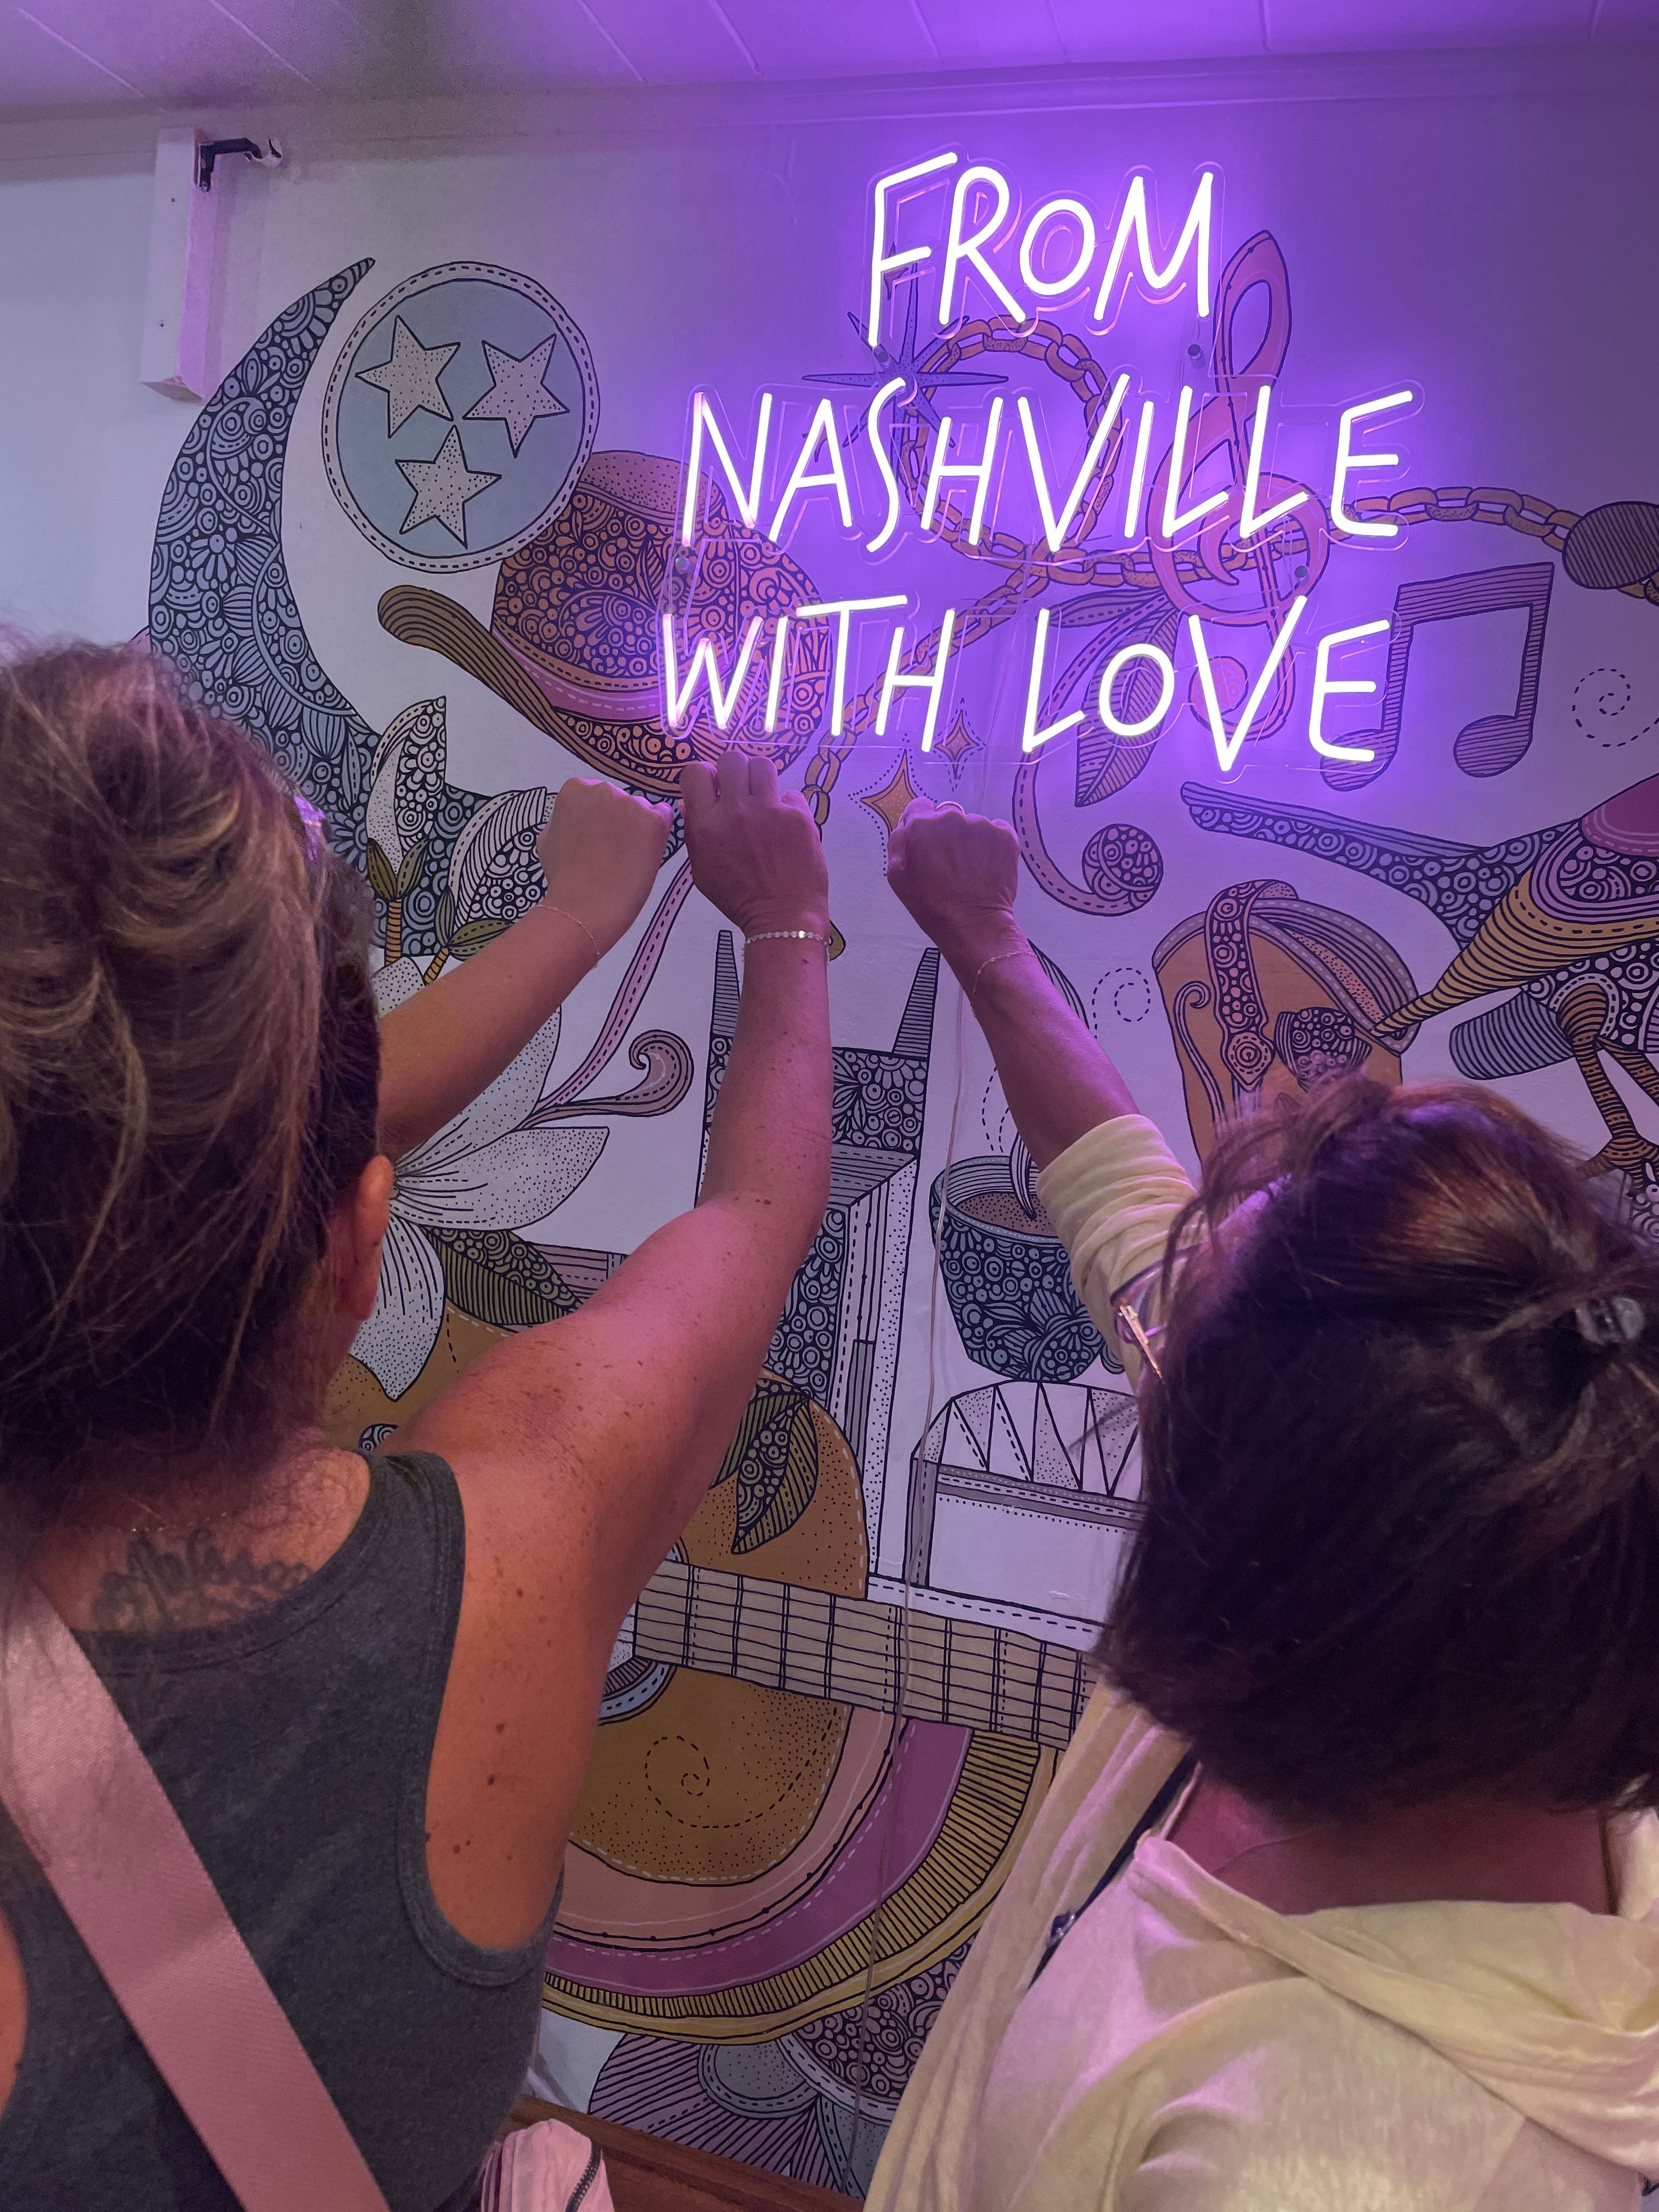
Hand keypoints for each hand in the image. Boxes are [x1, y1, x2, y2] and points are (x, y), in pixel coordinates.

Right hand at [537, 778, 673, 955]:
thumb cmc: (563, 876)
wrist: (585, 903)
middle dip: (618, 819)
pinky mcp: (655, 820)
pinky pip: (663, 818)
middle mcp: (604, 788)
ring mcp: (631, 803)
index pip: (593, 794)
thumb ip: (563, 819)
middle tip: (612, 849)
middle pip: (618, 799)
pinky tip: (645, 854)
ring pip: (641, 810)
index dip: (597, 816)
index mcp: (575, 789)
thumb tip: (575, 817)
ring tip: (627, 857)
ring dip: (638, 827)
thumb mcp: (547, 838)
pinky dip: (658, 834)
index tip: (595, 836)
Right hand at [679, 752, 829, 937]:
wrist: (782, 917)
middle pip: (731, 759)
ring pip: (762, 765)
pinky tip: (785, 827)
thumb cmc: (738, 898)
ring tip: (763, 799)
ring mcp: (770, 811)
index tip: (712, 786)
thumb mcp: (702, 870)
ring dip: (760, 779)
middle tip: (740, 788)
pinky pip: (791, 794)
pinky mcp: (798, 816)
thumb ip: (694, 833)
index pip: (696, 772)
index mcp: (707, 825)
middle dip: (733, 770)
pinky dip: (787, 807)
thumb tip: (689, 802)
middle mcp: (736, 811)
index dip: (704, 775)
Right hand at [886, 797, 1023, 973]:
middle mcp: (950, 817)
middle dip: (947, 832)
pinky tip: (987, 867)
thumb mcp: (897, 874)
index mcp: (920, 825)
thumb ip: (899, 841)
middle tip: (950, 861)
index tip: (929, 842)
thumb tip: (908, 823)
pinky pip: (996, 832)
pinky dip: (992, 845)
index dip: (923, 824)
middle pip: (947, 814)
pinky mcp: (1004, 835)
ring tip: (971, 869)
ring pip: (973, 824)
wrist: (972, 924)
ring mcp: (980, 824)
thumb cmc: (930, 904)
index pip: (920, 807)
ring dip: (971, 840)